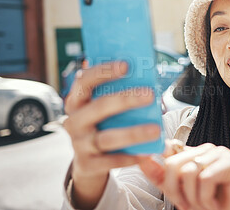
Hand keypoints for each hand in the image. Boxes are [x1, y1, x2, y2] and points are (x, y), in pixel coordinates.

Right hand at [63, 61, 160, 208]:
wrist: (88, 161)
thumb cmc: (102, 124)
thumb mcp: (102, 107)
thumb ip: (114, 93)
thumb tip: (143, 75)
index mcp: (76, 101)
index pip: (85, 81)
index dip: (104, 72)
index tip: (126, 65)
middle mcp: (74, 121)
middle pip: (99, 107)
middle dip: (125, 99)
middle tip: (150, 94)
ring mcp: (79, 144)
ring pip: (108, 138)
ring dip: (133, 133)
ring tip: (156, 129)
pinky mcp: (88, 164)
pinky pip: (111, 161)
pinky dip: (130, 157)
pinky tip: (147, 152)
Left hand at [139, 142, 229, 209]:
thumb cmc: (210, 204)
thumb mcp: (179, 191)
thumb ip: (162, 176)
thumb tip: (142, 159)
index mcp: (194, 152)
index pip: (168, 149)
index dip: (160, 169)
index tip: (170, 191)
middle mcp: (207, 148)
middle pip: (174, 163)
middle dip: (175, 191)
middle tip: (188, 205)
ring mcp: (221, 153)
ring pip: (189, 171)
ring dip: (193, 197)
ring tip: (204, 204)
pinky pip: (205, 179)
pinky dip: (206, 199)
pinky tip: (215, 204)